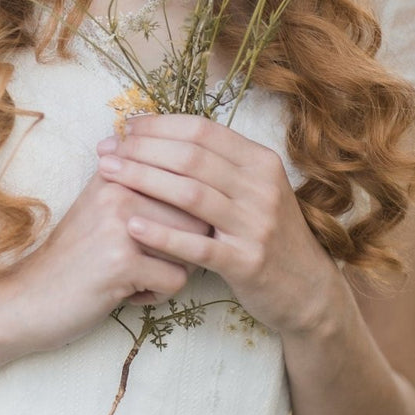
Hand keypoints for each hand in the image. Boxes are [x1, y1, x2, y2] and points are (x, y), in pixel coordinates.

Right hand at [2, 166, 211, 353]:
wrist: (27, 297)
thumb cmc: (75, 255)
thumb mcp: (99, 205)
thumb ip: (137, 181)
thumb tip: (192, 166)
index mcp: (117, 169)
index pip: (186, 180)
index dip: (185, 214)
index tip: (156, 232)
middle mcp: (119, 188)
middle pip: (196, 216)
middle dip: (183, 246)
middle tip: (145, 258)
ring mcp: (120, 223)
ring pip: (191, 248)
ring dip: (171, 270)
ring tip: (135, 274)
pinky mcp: (121, 262)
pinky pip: (176, 280)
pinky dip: (156, 295)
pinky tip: (126, 293)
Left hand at [95, 112, 338, 336]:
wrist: (307, 289)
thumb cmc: (267, 234)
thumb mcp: (254, 189)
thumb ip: (219, 165)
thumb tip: (162, 134)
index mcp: (261, 161)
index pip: (202, 130)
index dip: (160, 125)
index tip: (126, 128)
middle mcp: (262, 187)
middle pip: (191, 157)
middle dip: (142, 149)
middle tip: (107, 150)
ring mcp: (256, 225)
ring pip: (191, 194)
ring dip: (143, 180)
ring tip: (108, 175)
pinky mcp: (247, 262)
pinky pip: (197, 245)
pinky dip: (162, 234)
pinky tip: (131, 225)